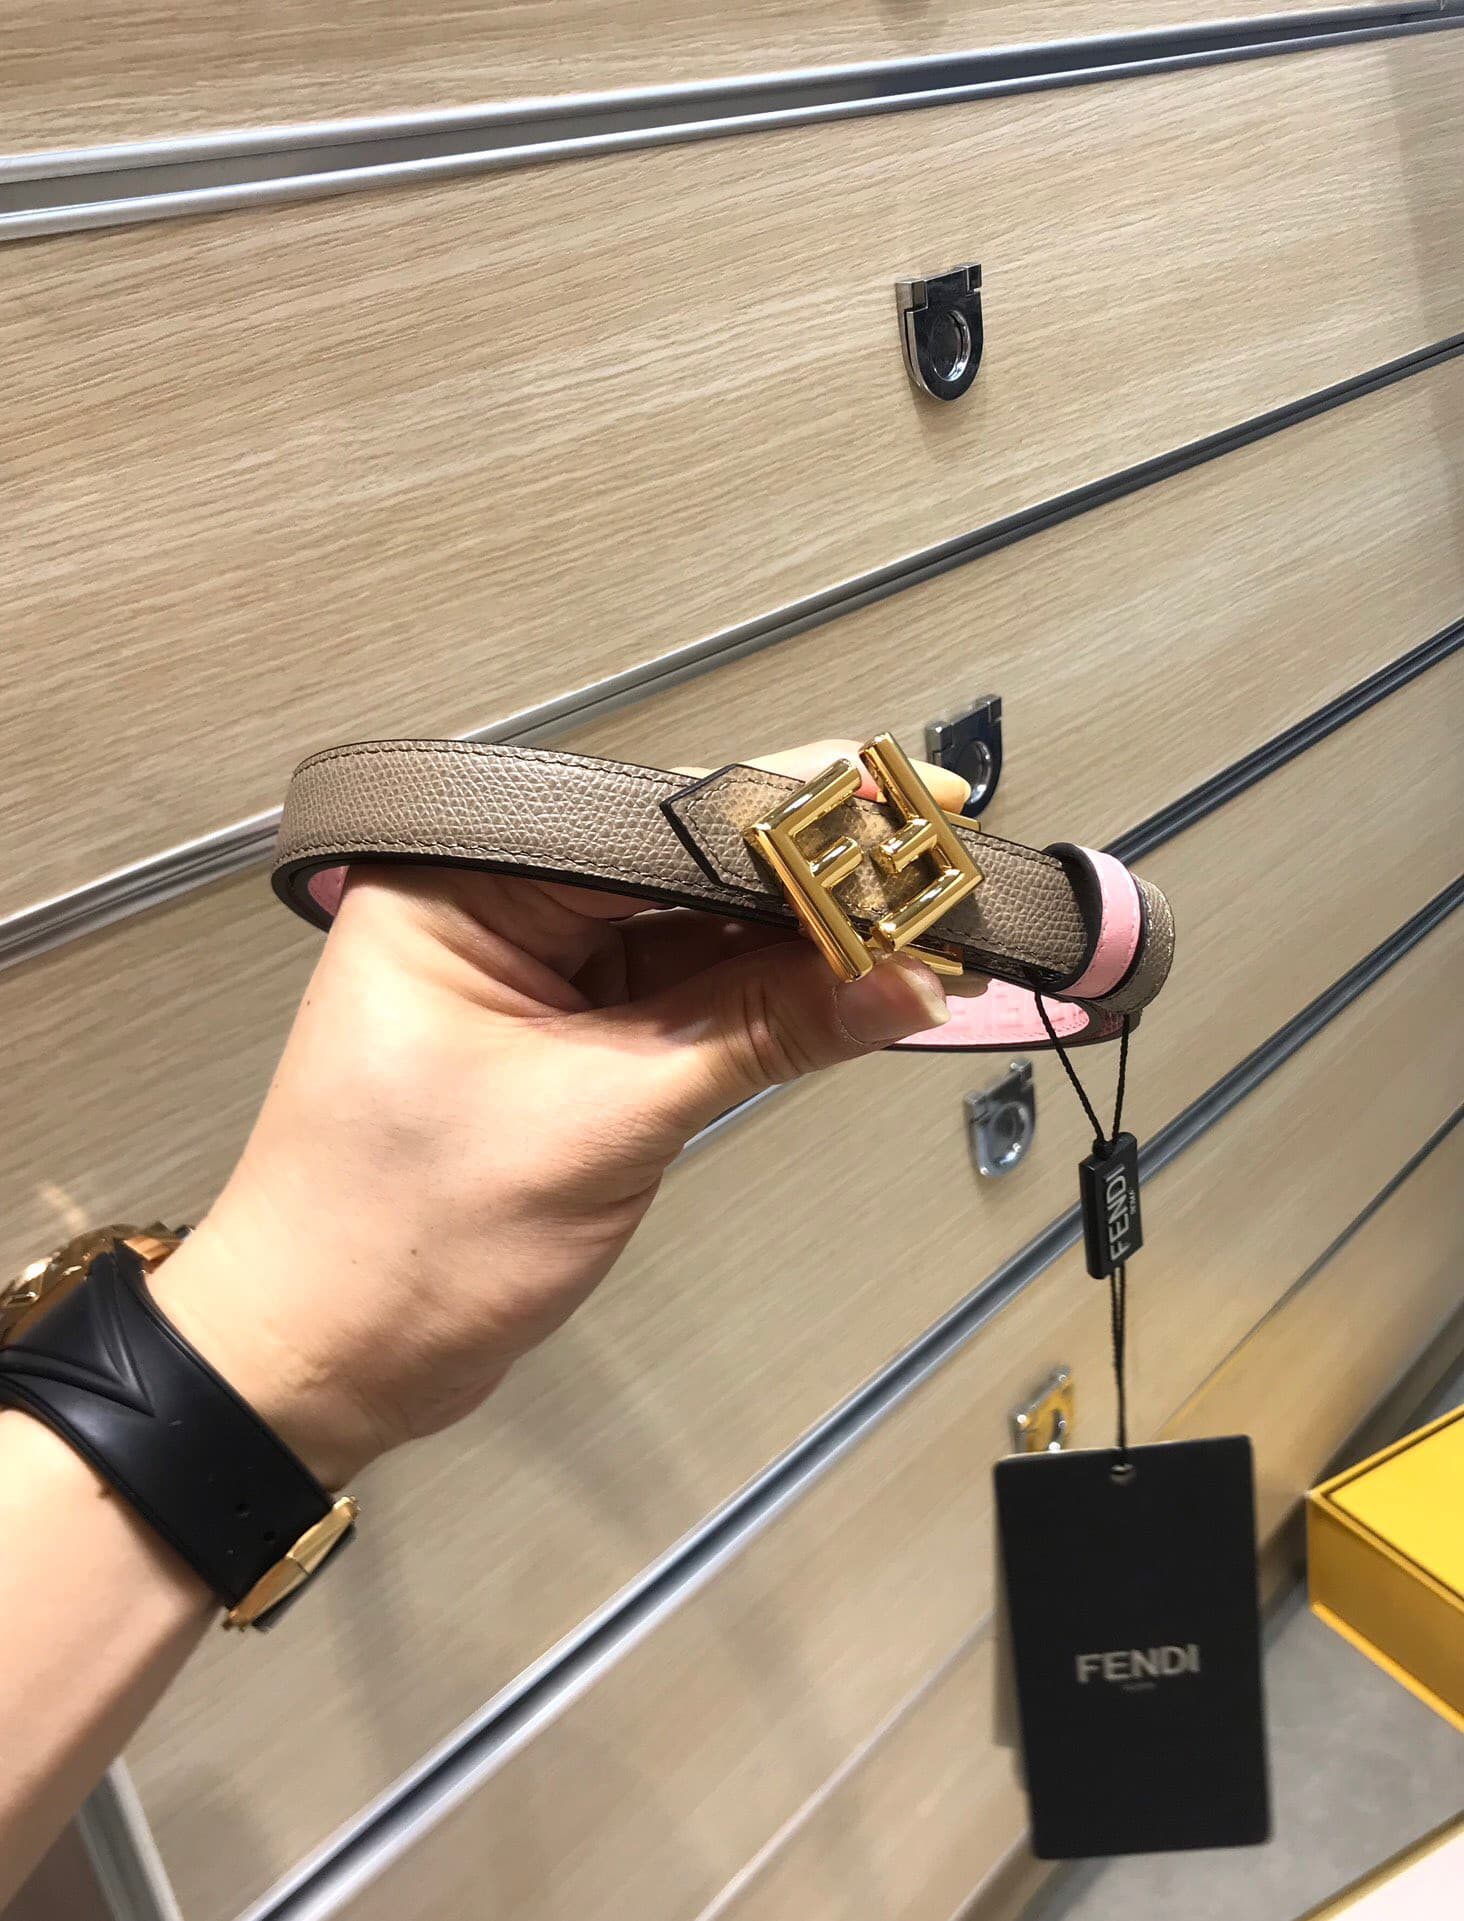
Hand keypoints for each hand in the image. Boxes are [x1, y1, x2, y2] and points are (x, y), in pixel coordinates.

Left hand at [151, 743, 971, 1487]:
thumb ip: (763, 1033)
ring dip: (802, 940)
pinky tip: (855, 986)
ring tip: (926, 926)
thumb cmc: (410, 1237)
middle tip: (943, 865)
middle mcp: (494, 902)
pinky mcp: (566, 1035)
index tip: (913, 812)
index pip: (654, 820)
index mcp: (462, 881)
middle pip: (682, 864)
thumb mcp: (606, 1118)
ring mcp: (533, 970)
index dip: (794, 819)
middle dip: (813, 876)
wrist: (324, 1363)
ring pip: (693, 929)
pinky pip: (681, 992)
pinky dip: (762, 998)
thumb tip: (907, 976)